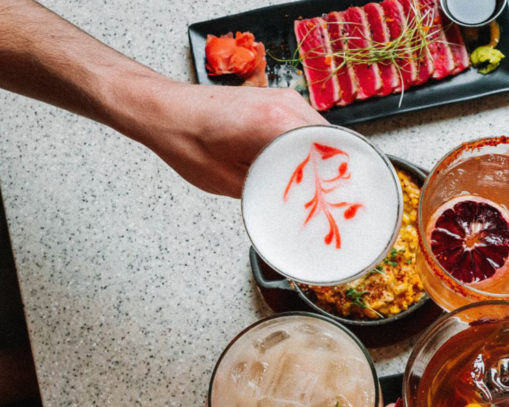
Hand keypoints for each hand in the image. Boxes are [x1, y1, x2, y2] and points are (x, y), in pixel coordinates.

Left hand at [132, 81, 325, 197]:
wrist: (164, 111)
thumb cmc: (186, 140)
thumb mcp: (231, 182)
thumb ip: (269, 192)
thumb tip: (295, 206)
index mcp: (277, 122)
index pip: (330, 152)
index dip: (340, 180)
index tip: (344, 203)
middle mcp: (285, 103)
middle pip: (331, 143)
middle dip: (333, 173)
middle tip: (333, 201)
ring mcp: (283, 98)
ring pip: (320, 135)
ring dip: (319, 159)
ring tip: (316, 187)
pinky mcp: (275, 100)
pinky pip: (304, 127)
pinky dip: (306, 148)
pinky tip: (298, 169)